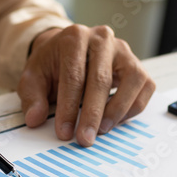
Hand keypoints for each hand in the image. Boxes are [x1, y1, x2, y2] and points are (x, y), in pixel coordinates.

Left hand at [18, 24, 155, 145]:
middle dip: (92, 114)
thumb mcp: (33, 77)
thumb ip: (32, 97)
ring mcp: (124, 50)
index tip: (64, 132)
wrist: (68, 51)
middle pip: (101, 79)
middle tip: (85, 139)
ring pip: (131, 80)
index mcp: (74, 37)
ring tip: (102, 130)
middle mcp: (102, 38)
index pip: (73, 75)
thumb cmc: (53, 64)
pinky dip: (133, 107)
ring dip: (118, 110)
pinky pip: (145, 87)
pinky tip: (115, 120)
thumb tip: (34, 118)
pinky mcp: (138, 64)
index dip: (69, 107)